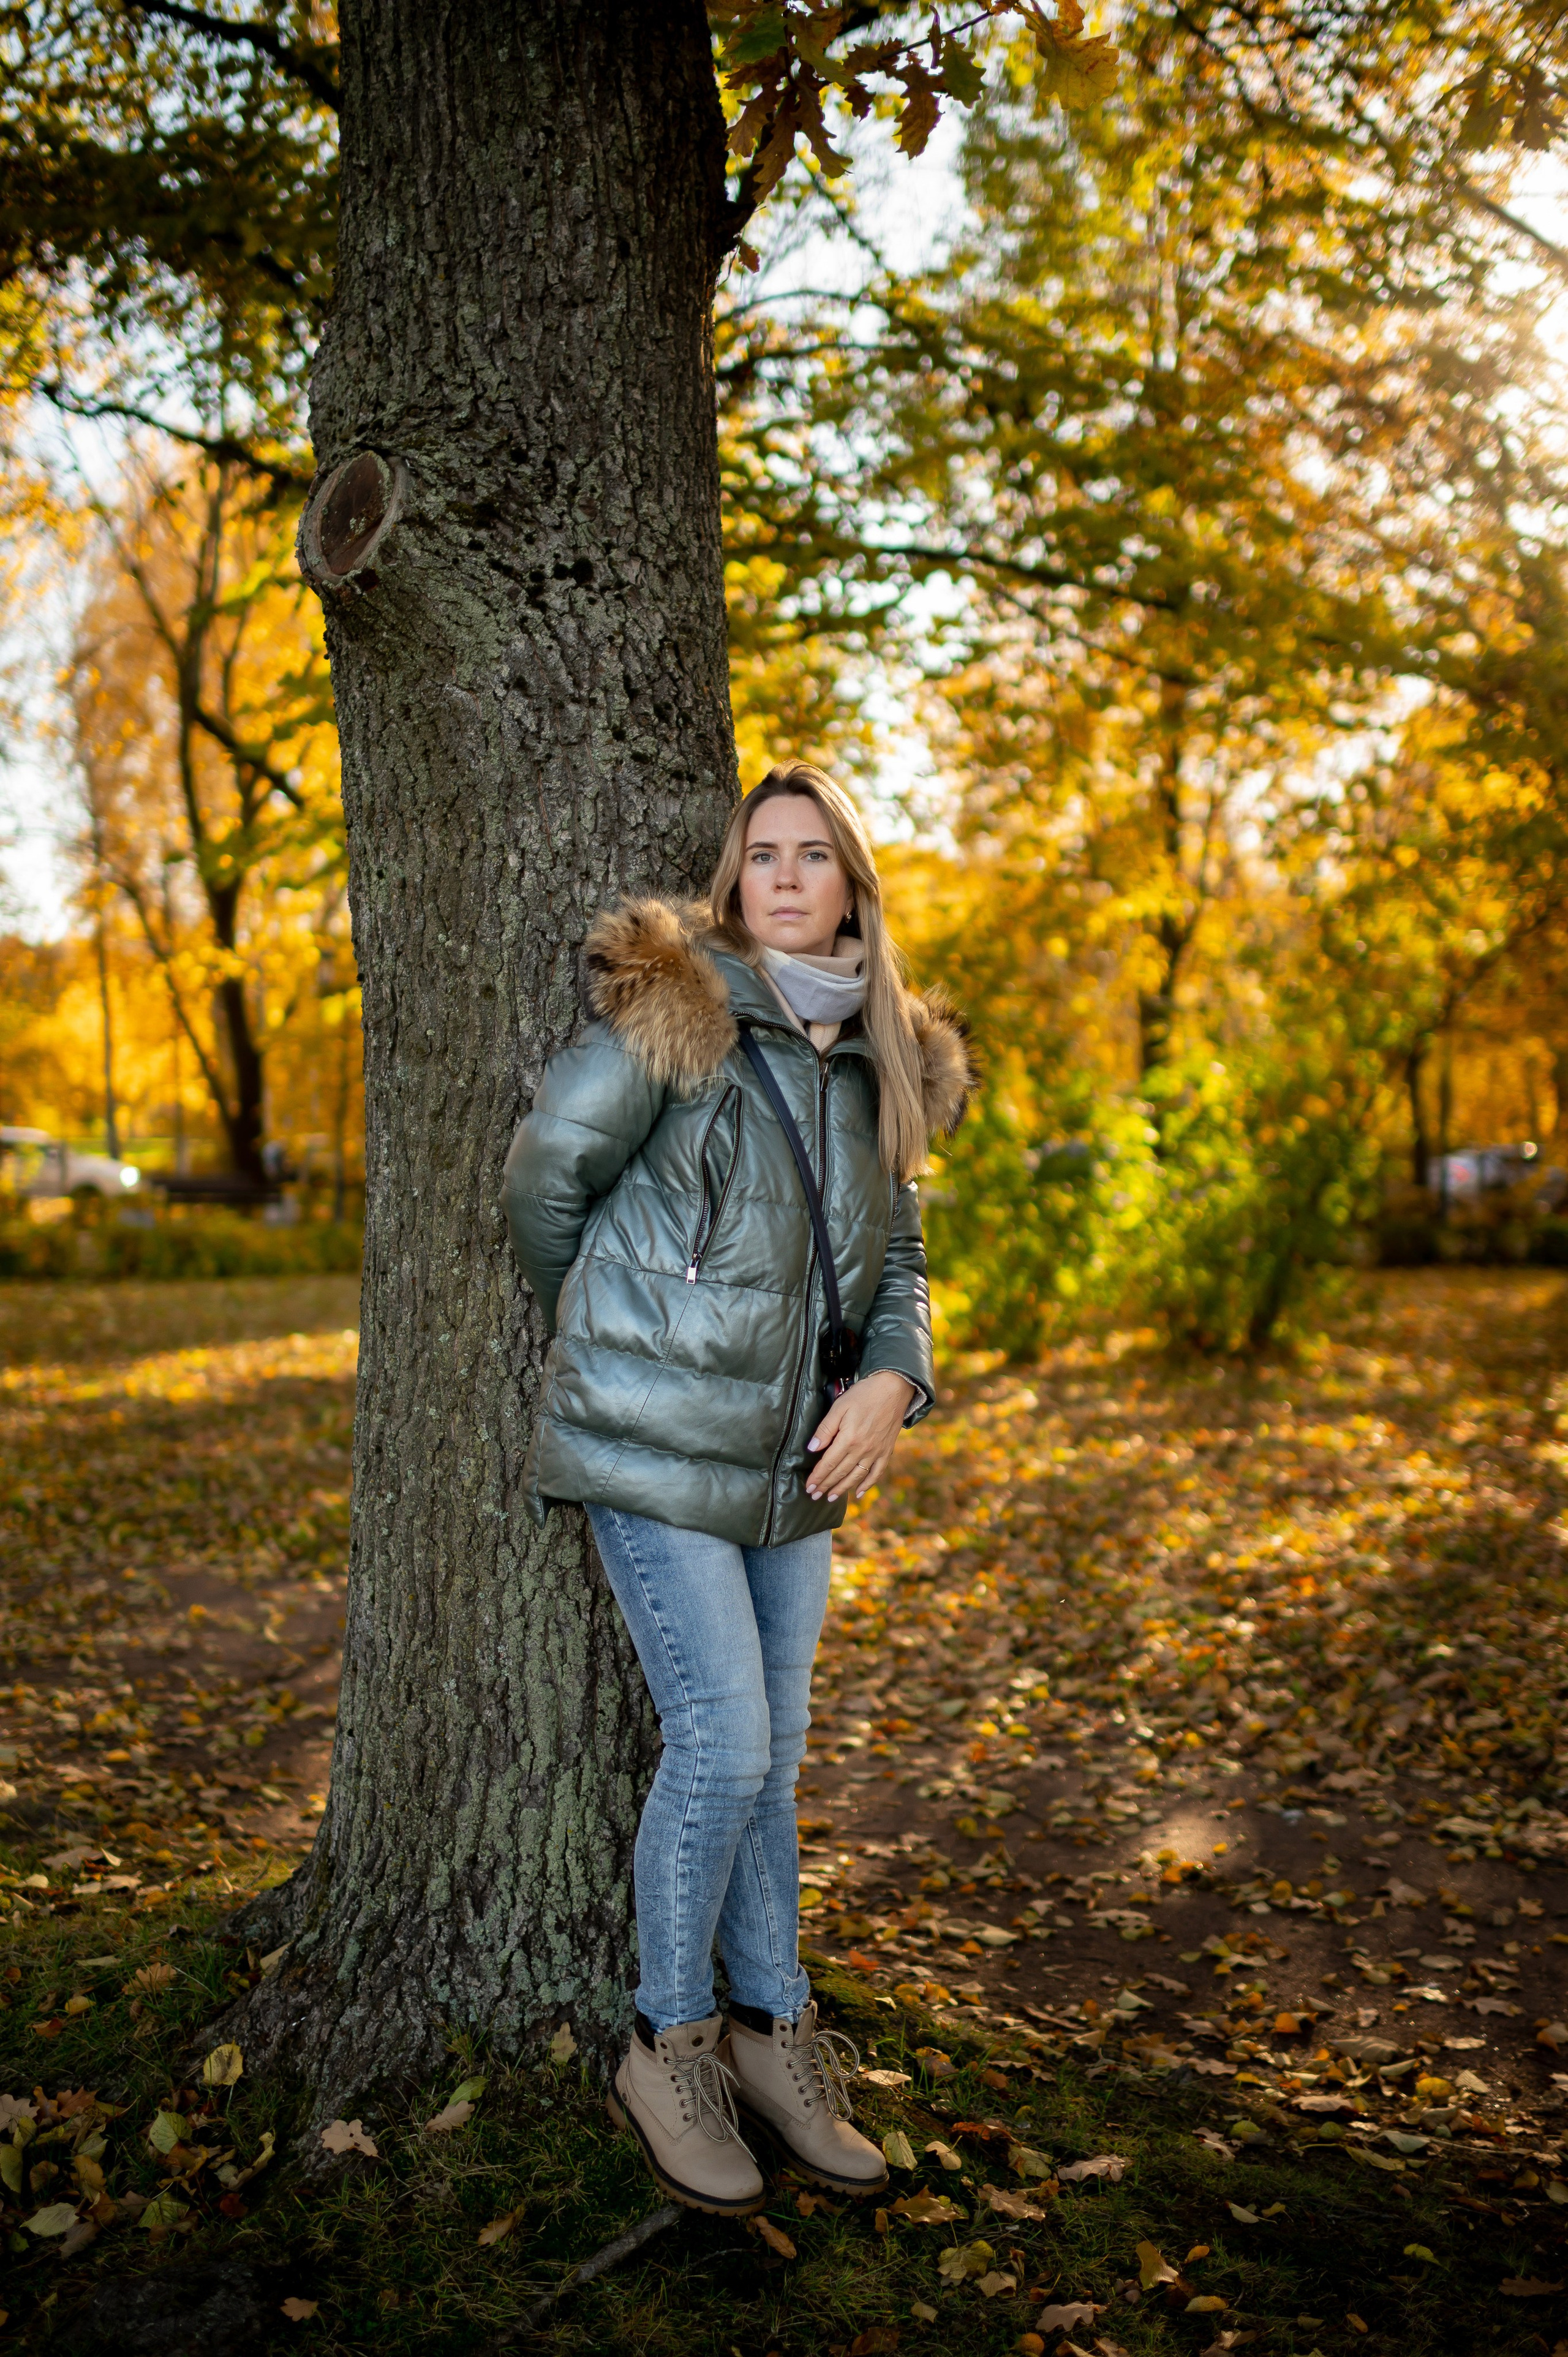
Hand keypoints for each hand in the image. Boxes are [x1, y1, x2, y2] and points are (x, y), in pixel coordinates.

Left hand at [805, 1369, 916, 1500]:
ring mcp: (876, 1452)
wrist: (893, 1389)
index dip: (817, 1477)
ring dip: (842, 1489)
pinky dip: (868, 1484)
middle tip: (814, 1496)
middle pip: (840, 1473)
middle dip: (825, 1485)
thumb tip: (812, 1448)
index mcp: (849, 1439)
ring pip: (856, 1477)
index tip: (809, 1487)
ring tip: (831, 1497)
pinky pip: (877, 1473)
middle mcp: (862, 1450)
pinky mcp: (886, 1451)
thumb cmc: (863, 1394)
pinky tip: (859, 1493)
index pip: (828, 1463)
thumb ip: (825, 1429)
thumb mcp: (839, 1407)